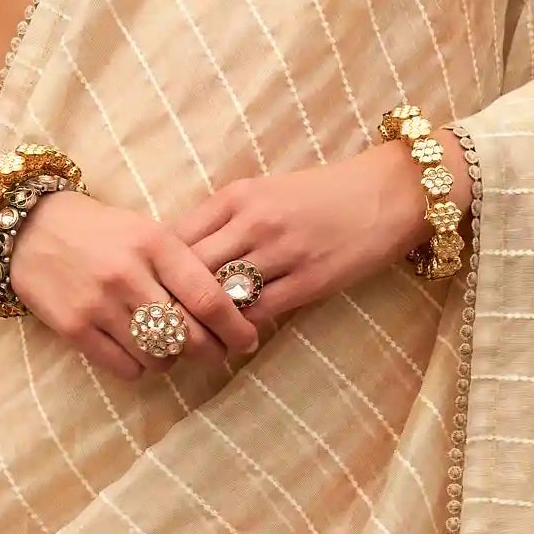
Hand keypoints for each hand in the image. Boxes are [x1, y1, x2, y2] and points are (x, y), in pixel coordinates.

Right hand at [2, 185, 262, 380]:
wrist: (32, 227)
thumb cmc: (101, 229)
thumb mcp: (146, 231)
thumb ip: (181, 265)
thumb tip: (226, 307)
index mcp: (154, 242)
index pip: (207, 296)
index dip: (234, 326)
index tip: (247, 339)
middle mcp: (128, 274)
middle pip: (187, 334)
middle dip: (211, 351)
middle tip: (217, 353)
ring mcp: (99, 304)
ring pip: (158, 356)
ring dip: (173, 359)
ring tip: (171, 347)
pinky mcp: (74, 328)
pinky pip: (125, 368)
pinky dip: (141, 367)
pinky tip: (140, 351)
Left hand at [169, 144, 431, 322]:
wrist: (387, 194)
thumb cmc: (323, 192)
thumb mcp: (267, 191)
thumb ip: (227, 218)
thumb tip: (182, 255)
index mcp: (238, 194)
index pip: (177, 236)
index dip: (156, 269)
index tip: (147, 292)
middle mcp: (254, 221)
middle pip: (190, 269)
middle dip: (170, 301)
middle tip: (156, 328)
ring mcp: (281, 252)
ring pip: (221, 296)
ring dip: (201, 323)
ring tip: (186, 343)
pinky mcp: (308, 282)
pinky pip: (258, 314)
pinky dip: (239, 330)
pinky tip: (230, 341)